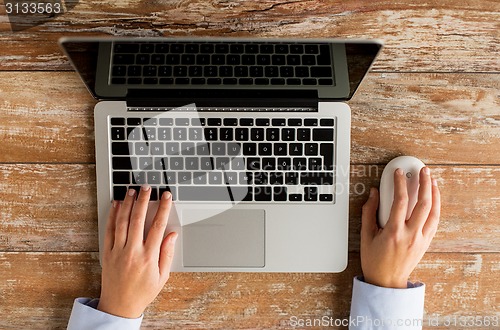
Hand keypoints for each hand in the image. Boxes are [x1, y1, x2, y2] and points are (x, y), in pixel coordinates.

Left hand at [97, 185, 177, 317]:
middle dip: (143, 200)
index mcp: (149, 257)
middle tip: (147, 188)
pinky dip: (112, 215)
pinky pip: (109, 230)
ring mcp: (118, 251)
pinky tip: (116, 205)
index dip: (163, 208)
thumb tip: (172, 235)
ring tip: (131, 191)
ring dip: (127, 204)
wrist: (119, 306)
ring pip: (122, 221)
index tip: (166, 196)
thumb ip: (167, 253)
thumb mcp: (162, 276)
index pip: (158, 226)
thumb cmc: (143, 292)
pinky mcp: (108, 253)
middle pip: (138, 219)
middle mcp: (132, 251)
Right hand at [360, 166, 440, 287]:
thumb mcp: (366, 235)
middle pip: (423, 203)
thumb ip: (369, 212)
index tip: (398, 173)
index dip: (399, 183)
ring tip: (432, 180)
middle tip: (423, 170)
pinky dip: (435, 207)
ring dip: (434, 193)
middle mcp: (410, 234)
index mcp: (393, 231)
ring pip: (433, 212)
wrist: (386, 282)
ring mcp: (420, 239)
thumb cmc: (374, 261)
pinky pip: (434, 221)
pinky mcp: (425, 243)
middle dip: (424, 183)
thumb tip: (374, 194)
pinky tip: (434, 199)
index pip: (400, 201)